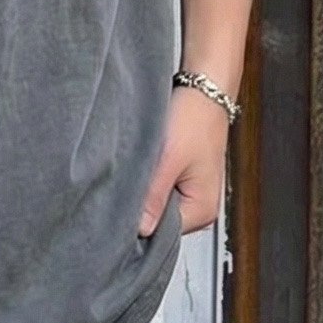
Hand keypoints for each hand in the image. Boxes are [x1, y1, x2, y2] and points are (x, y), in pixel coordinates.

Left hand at [138, 85, 231, 237]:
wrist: (205, 88)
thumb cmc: (194, 118)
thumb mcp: (168, 159)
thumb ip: (153, 197)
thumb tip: (140, 231)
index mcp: (202, 211)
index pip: (161, 235)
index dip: (138, 223)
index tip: (118, 209)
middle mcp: (201, 208)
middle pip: (160, 222)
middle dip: (141, 207)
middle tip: (123, 186)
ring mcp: (193, 194)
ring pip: (158, 205)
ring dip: (145, 192)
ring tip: (137, 171)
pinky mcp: (185, 179)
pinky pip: (161, 190)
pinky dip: (150, 181)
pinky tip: (144, 166)